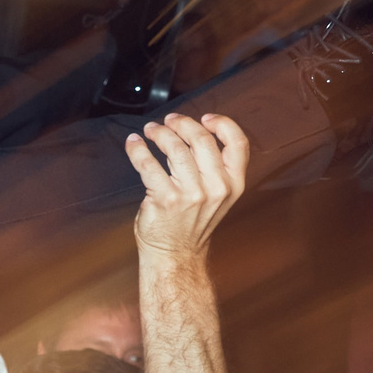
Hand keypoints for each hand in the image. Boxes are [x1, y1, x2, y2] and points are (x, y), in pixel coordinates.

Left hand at [127, 113, 248, 261]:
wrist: (176, 255)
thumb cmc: (192, 222)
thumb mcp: (217, 196)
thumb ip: (214, 167)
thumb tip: (194, 131)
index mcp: (233, 184)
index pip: (238, 143)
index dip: (222, 123)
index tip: (205, 117)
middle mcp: (216, 188)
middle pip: (202, 139)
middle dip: (182, 124)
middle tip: (169, 121)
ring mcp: (191, 194)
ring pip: (175, 148)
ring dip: (159, 133)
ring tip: (151, 130)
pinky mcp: (166, 199)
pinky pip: (148, 164)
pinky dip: (138, 149)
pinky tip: (134, 143)